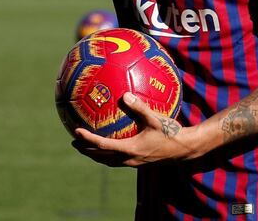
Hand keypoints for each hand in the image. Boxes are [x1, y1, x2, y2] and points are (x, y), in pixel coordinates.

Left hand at [72, 92, 199, 167]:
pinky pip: (118, 159)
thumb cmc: (171, 133)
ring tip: (85, 146)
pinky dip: (108, 153)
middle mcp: (129, 159)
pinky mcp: (139, 162)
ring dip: (96, 154)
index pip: (102, 145)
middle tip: (74, 141)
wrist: (184, 149)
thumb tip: (124, 94)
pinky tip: (110, 144)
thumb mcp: (155, 119)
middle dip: (86, 150)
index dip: (87, 138)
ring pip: (108, 161)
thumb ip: (140, 107)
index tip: (75, 131)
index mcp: (130, 149)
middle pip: (101, 157)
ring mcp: (134, 162)